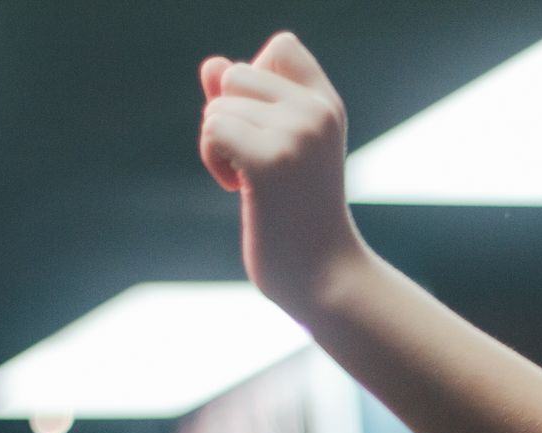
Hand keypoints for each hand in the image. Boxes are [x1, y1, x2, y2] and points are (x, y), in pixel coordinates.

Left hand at [199, 32, 367, 313]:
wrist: (326, 277)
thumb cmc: (301, 218)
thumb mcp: (281, 149)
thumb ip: (248, 102)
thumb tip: (212, 65)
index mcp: (329, 107)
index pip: (282, 47)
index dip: (256, 79)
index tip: (268, 128)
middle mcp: (318, 113)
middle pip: (237, 73)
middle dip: (228, 115)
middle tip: (255, 162)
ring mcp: (297, 135)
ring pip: (218, 106)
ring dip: (218, 145)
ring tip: (252, 183)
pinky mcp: (270, 161)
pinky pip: (213, 129)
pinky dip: (213, 159)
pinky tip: (236, 188)